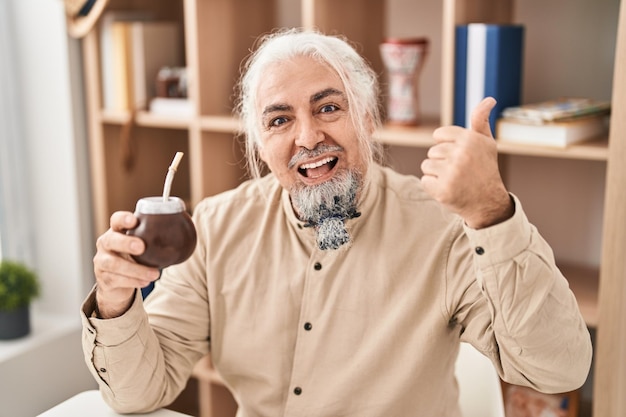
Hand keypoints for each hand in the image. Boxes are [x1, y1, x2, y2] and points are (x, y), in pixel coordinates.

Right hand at [93, 211, 159, 317]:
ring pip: (114, 264)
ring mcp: (102, 262)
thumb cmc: (133, 258)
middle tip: (142, 247)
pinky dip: (133, 281)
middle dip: (126, 243)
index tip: (134, 220)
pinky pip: (117, 280)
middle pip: (111, 240)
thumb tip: (187, 228)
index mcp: (116, 232)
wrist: (115, 283)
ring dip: (136, 269)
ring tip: (154, 274)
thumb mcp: (141, 246)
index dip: (123, 219)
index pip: (115, 220)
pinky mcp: (104, 279)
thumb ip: (155, 237)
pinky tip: (146, 282)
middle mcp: (106, 245)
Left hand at [420, 97, 513, 228]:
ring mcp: (451, 173)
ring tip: (454, 180)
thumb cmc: (485, 170)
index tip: (460, 156)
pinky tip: (449, 189)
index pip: (439, 135)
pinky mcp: (442, 190)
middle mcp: (461, 154)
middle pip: (432, 151)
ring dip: (436, 174)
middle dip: (442, 161)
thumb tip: (489, 99)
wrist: (488, 203)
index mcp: (469, 139)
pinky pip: (424, 181)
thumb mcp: (486, 143)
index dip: (447, 146)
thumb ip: (481, 120)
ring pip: (426, 165)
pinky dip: (433, 187)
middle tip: (460, 171)